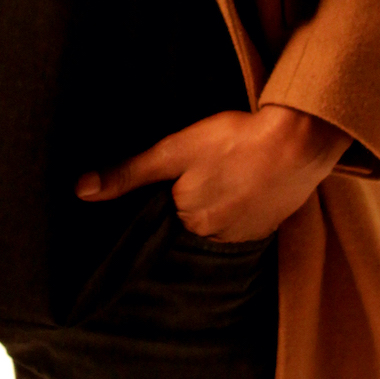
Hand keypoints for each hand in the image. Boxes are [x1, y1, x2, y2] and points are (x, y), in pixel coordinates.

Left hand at [75, 104, 352, 241]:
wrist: (298, 142)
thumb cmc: (233, 141)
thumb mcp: (174, 151)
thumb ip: (129, 173)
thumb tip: (81, 191)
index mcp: (189, 221)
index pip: (163, 217)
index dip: (164, 198)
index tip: (173, 179)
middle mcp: (215, 238)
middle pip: (190, 221)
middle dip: (190, 202)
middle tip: (201, 171)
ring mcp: (245, 234)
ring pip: (217, 221)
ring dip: (216, 206)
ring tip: (222, 177)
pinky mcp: (269, 226)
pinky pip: (243, 221)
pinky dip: (240, 207)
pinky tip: (242, 185)